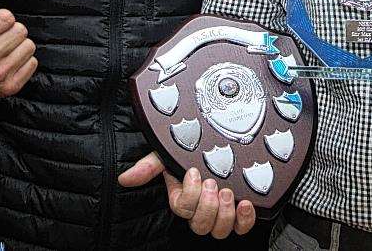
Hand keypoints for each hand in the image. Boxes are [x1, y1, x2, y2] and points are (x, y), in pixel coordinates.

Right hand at [0, 0, 37, 96]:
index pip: (7, 17)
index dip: (4, 20)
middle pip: (21, 31)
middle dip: (13, 32)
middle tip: (0, 39)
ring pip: (29, 46)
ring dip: (20, 46)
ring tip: (6, 51)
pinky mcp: (10, 88)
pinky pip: (33, 63)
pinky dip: (25, 62)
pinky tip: (10, 63)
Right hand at [118, 152, 256, 237]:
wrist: (220, 140)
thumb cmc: (191, 150)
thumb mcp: (169, 152)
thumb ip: (149, 166)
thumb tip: (125, 178)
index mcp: (182, 197)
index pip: (182, 209)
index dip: (189, 195)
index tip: (194, 172)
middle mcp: (200, 209)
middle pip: (200, 225)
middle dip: (207, 206)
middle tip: (213, 184)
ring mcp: (220, 212)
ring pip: (219, 231)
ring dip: (224, 213)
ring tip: (228, 192)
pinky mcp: (240, 212)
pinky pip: (241, 227)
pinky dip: (245, 219)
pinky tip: (246, 204)